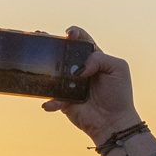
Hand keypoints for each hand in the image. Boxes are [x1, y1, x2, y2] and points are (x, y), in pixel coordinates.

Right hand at [42, 27, 139, 145]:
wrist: (113, 122)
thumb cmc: (119, 95)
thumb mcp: (118, 68)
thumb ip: (100, 59)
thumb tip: (79, 68)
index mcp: (94, 59)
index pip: (82, 41)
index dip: (74, 33)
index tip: (69, 34)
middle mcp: (80, 70)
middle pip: (63, 53)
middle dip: (52, 43)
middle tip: (42, 36)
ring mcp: (70, 85)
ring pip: (53, 72)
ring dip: (44, 67)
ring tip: (36, 62)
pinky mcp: (64, 101)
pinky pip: (52, 97)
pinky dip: (51, 100)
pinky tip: (51, 103)